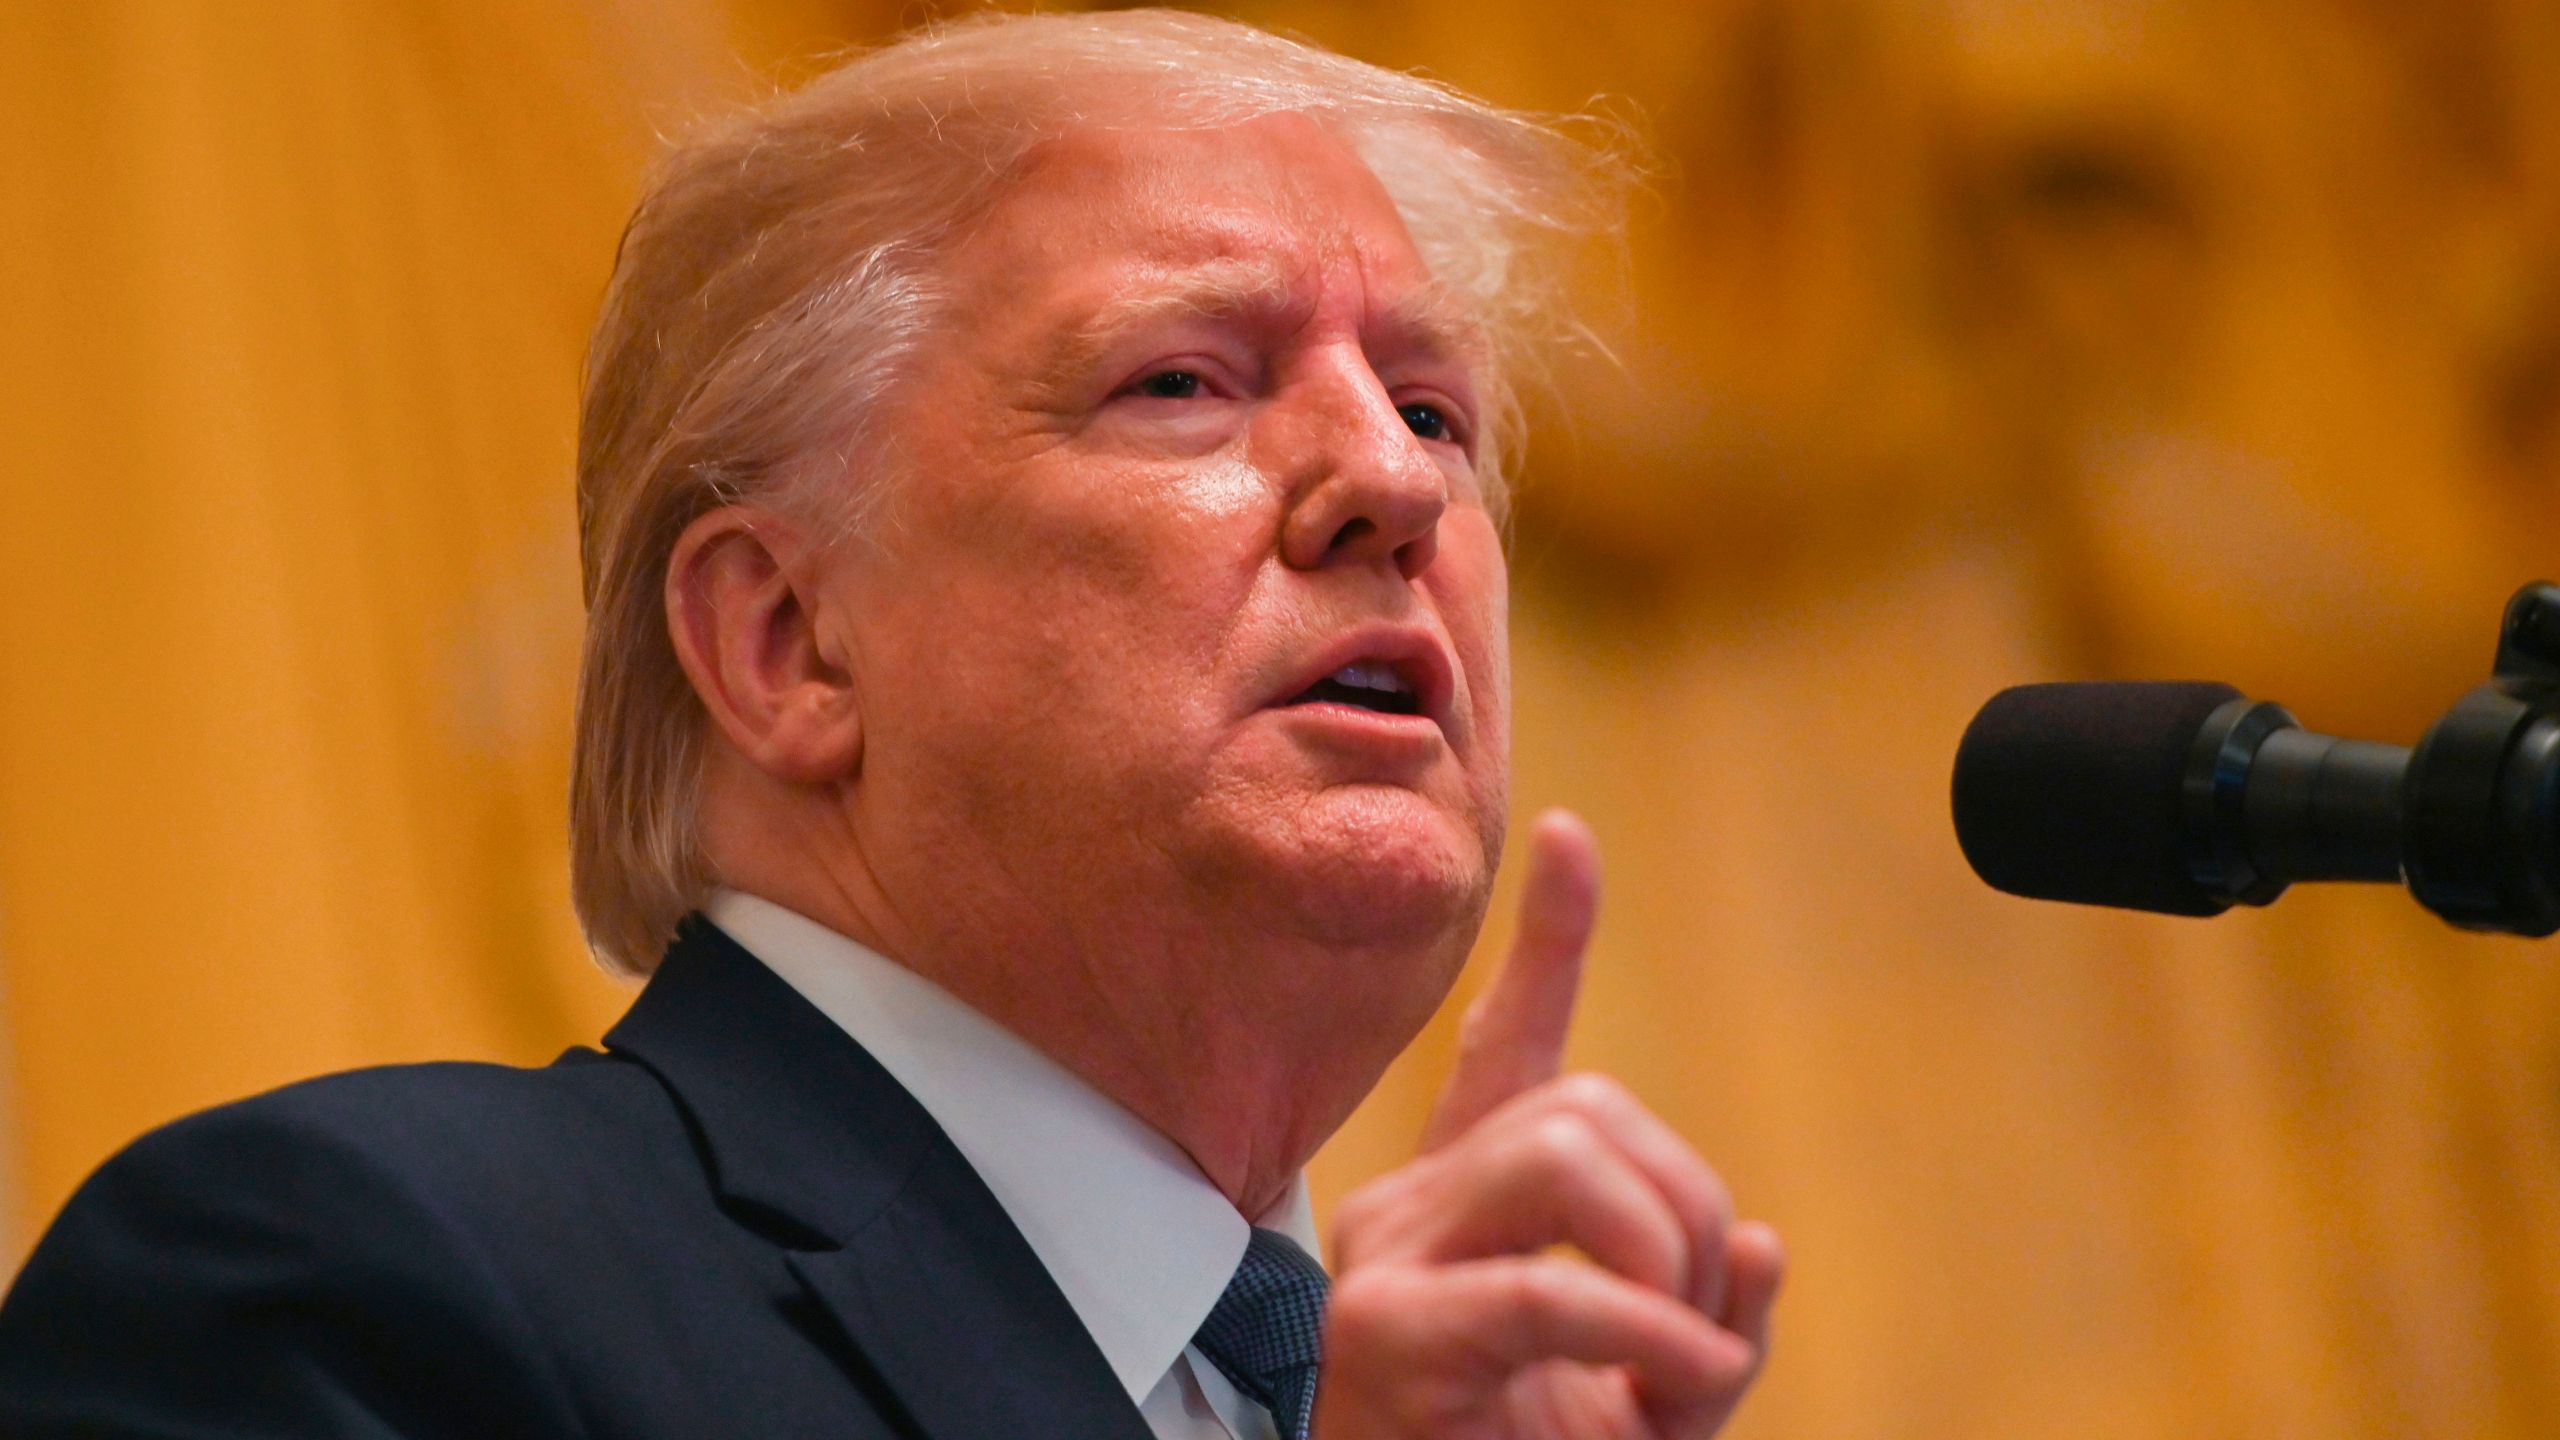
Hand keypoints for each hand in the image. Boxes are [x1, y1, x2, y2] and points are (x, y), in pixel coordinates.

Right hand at [1315, 811, 1782, 1439]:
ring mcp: (1389, 1258)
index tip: (1571, 838)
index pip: (1506, 1045)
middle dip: (1687, 1206)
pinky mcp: (1385, 1329)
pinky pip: (1552, 1290)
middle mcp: (1413, 1206)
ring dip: (1666, 1259)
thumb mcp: (1645, 1406)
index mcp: (1470, 1205)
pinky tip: (1681, 1381)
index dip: (1548, 942)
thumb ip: (1704, 1331)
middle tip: (1702, 1331)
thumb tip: (1765, 1248)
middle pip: (1585, 1108)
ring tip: (1678, 1361)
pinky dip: (1647, 1333)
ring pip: (1568, 1157)